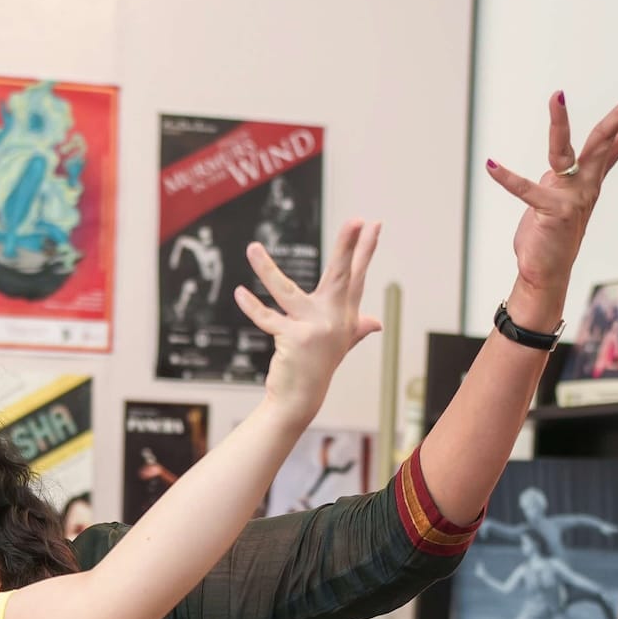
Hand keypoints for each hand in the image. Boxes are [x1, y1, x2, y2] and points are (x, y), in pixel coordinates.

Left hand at [234, 218, 381, 426]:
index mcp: (345, 314)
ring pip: (286, 292)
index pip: (357, 276)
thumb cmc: (318, 366)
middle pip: (340, 276)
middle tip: (355, 220)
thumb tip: (377, 322)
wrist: (301, 398)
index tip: (375, 223)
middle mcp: (334, 319)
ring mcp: (314, 329)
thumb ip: (357, 328)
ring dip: (266, 269)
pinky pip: (268, 319)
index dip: (366, 250)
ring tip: (252, 248)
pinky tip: (240, 292)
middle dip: (347, 246)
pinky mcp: (293, 339)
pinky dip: (252, 306)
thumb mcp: (340, 343)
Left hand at [485, 87, 617, 306]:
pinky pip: (526, 190)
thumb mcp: (561, 197)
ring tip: (557, 96)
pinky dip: (507, 178)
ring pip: (565, 151)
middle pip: (606, 139)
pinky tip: (491, 165)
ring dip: (559, 123)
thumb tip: (561, 161)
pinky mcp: (549, 211)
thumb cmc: (551, 234)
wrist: (545, 273)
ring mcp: (569, 197)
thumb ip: (563, 177)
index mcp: (590, 179)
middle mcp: (584, 184)